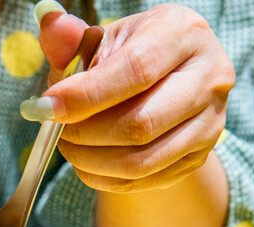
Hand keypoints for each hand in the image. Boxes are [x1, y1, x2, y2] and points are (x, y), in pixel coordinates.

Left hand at [22, 3, 234, 192]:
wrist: (166, 86)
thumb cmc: (127, 58)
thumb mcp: (102, 41)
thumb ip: (71, 39)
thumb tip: (46, 18)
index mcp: (183, 33)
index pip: (135, 71)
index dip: (84, 96)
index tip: (42, 108)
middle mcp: (210, 76)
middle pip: (141, 123)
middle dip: (84, 133)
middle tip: (53, 129)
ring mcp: (211, 121)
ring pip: (141, 160)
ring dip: (89, 160)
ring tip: (66, 144)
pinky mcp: (199, 156)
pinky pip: (142, 181)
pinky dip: (102, 177)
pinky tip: (84, 161)